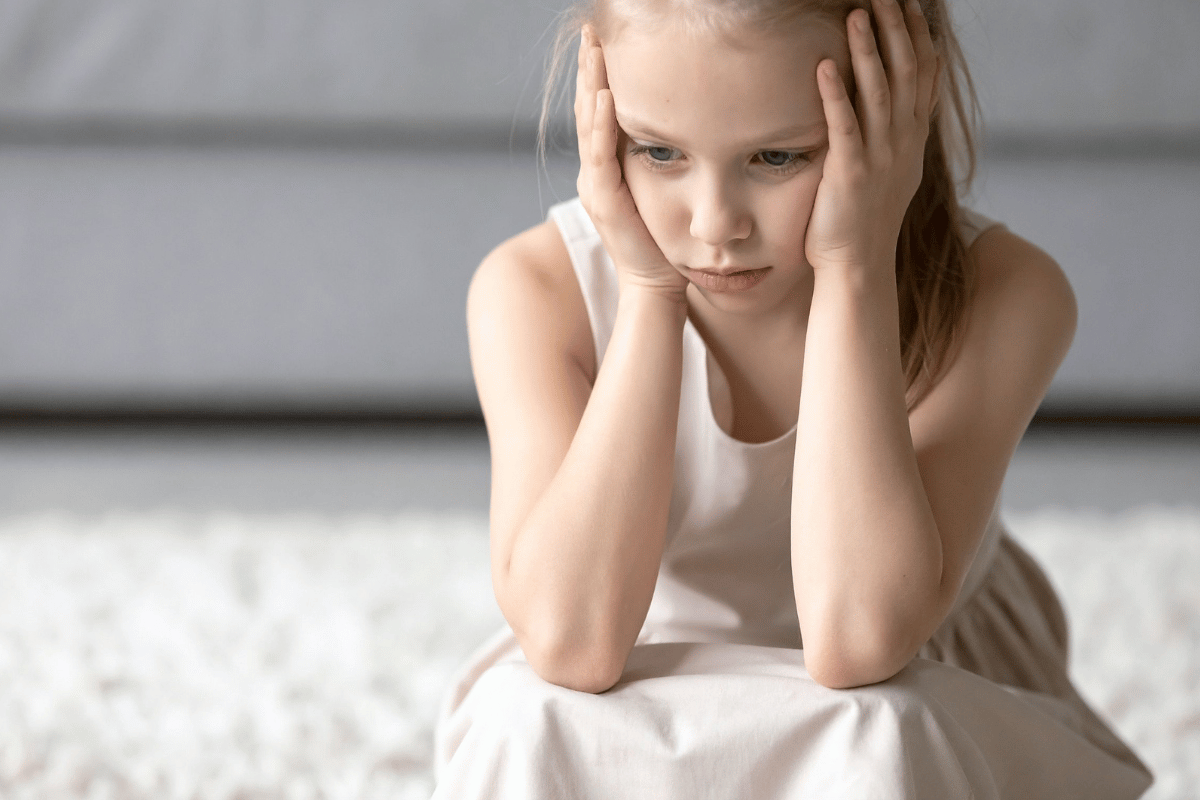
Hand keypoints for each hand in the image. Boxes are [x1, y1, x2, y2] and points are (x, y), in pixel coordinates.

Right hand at [575, 27, 688, 296]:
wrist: (657, 284)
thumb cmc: (666, 242)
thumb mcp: (664, 188)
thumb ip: (663, 157)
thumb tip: (681, 123)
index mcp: (606, 166)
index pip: (598, 109)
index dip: (598, 73)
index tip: (603, 38)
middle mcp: (594, 171)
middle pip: (586, 107)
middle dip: (589, 67)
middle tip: (591, 30)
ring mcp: (595, 185)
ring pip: (588, 124)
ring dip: (591, 84)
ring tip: (594, 50)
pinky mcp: (604, 200)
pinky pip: (600, 154)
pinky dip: (602, 123)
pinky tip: (607, 96)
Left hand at [804, 0, 939, 274]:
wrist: (858, 265)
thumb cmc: (864, 216)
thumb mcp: (892, 167)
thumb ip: (897, 130)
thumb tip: (901, 100)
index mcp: (913, 137)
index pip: (924, 73)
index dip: (918, 34)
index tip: (911, 2)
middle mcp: (903, 142)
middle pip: (906, 72)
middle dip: (896, 29)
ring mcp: (879, 158)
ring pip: (879, 92)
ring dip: (868, 50)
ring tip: (857, 13)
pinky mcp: (851, 174)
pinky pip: (845, 127)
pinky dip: (836, 95)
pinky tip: (825, 66)